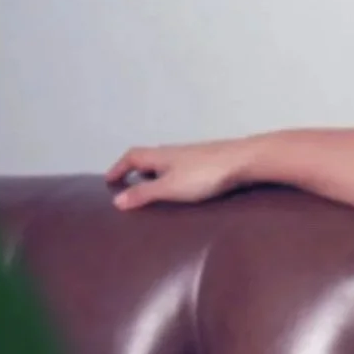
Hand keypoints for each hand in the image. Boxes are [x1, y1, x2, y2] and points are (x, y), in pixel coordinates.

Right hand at [106, 139, 246, 209]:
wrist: (244, 161)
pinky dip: (170, 177)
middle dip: (134, 170)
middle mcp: (173, 152)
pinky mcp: (206, 163)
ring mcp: (191, 157)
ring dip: (153, 174)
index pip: (131, 157)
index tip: (109, 180)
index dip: (118, 168)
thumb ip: (144, 194)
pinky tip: (180, 190)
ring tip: (150, 191)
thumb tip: (117, 201)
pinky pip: (180, 169)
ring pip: (164, 163)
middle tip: (126, 185)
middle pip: (147, 158)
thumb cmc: (205, 174)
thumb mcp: (169, 188)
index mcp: (159, 156)